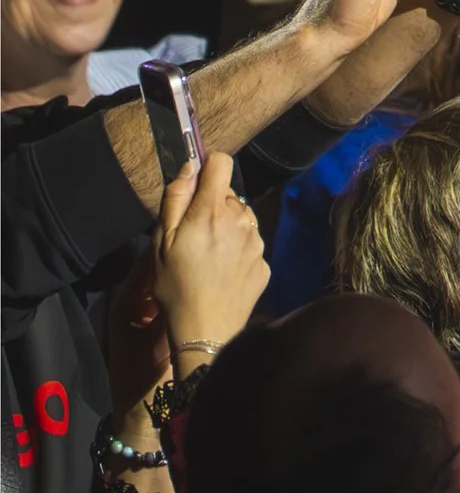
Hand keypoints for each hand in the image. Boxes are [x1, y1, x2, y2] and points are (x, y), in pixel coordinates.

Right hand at [152, 153, 268, 349]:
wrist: (206, 329)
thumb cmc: (175, 285)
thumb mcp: (162, 241)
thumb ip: (176, 199)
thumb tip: (190, 166)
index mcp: (212, 212)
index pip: (221, 164)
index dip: (208, 166)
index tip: (196, 180)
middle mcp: (242, 221)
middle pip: (230, 194)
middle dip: (212, 204)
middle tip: (193, 232)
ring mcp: (257, 242)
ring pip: (242, 218)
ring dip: (227, 226)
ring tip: (207, 254)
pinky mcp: (265, 262)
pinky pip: (250, 243)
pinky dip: (237, 248)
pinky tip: (221, 270)